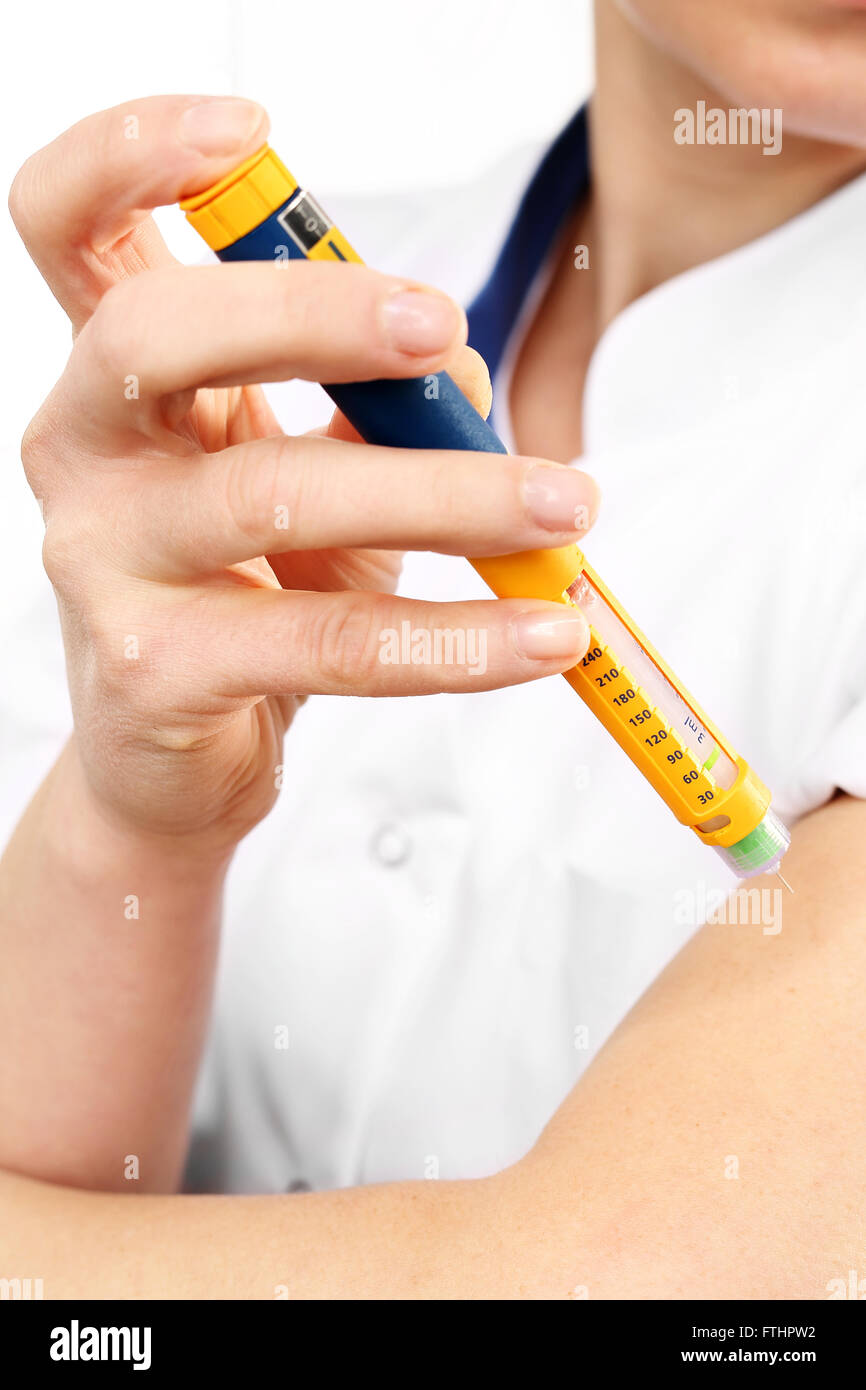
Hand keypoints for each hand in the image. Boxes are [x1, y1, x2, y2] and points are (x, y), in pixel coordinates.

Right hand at [10, 96, 597, 852]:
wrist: (176, 758)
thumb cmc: (248, 592)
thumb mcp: (312, 477)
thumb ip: (374, 403)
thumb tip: (463, 358)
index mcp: (118, 378)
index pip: (70, 226)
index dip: (133, 154)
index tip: (250, 129)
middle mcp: (84, 450)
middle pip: (159, 333)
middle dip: (315, 312)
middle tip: (449, 329)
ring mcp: (104, 562)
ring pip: (272, 493)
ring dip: (445, 493)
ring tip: (561, 506)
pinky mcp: (157, 670)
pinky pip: (325, 641)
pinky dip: (453, 637)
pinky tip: (540, 632)